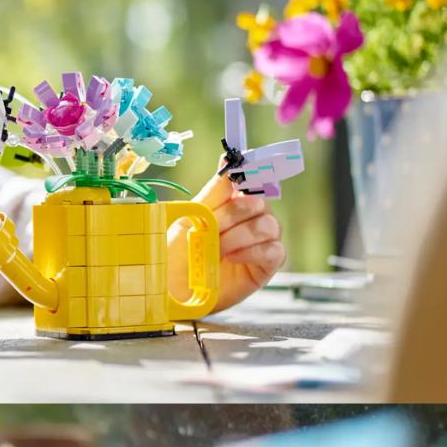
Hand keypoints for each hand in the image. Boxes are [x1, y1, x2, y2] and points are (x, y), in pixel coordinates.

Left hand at [168, 167, 284, 313]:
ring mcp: (260, 243)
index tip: (238, 170)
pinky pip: (274, 251)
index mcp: (232, 204)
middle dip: (233, 213)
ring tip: (218, 247)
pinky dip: (252, 251)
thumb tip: (227, 158)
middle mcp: (250, 220)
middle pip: (259, 203)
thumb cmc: (178, 254)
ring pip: (269, 225)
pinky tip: (232, 257)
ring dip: (240, 234)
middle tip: (212, 227)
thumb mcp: (191, 217)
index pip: (250, 180)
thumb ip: (213, 191)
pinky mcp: (265, 266)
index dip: (250, 171)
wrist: (172, 288)